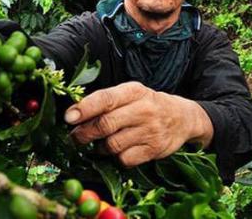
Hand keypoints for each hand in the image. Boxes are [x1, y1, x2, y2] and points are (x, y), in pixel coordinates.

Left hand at [64, 82, 212, 166]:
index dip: (84, 109)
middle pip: (105, 124)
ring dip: (99, 147)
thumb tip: (74, 114)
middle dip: (84, 133)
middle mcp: (143, 109)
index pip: (105, 99)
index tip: (68, 118)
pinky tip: (117, 150)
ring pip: (112, 144)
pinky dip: (116, 157)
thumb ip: (105, 101)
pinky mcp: (154, 150)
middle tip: (74, 137)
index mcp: (133, 91)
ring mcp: (150, 131)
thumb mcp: (129, 94)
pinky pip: (125, 159)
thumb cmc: (146, 104)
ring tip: (97, 143)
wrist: (183, 117)